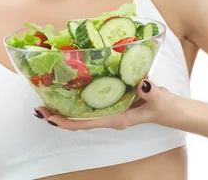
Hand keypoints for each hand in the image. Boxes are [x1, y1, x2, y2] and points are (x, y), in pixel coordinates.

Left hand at [36, 79, 177, 130]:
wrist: (170, 108)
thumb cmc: (163, 106)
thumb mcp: (158, 98)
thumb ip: (151, 92)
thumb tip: (142, 83)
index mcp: (116, 119)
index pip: (85, 124)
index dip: (66, 122)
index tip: (49, 118)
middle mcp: (108, 116)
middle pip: (77, 120)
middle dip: (57, 116)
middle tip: (38, 107)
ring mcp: (109, 110)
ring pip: (81, 113)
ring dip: (63, 108)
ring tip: (45, 98)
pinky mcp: (111, 102)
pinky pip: (89, 104)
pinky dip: (75, 98)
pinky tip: (67, 88)